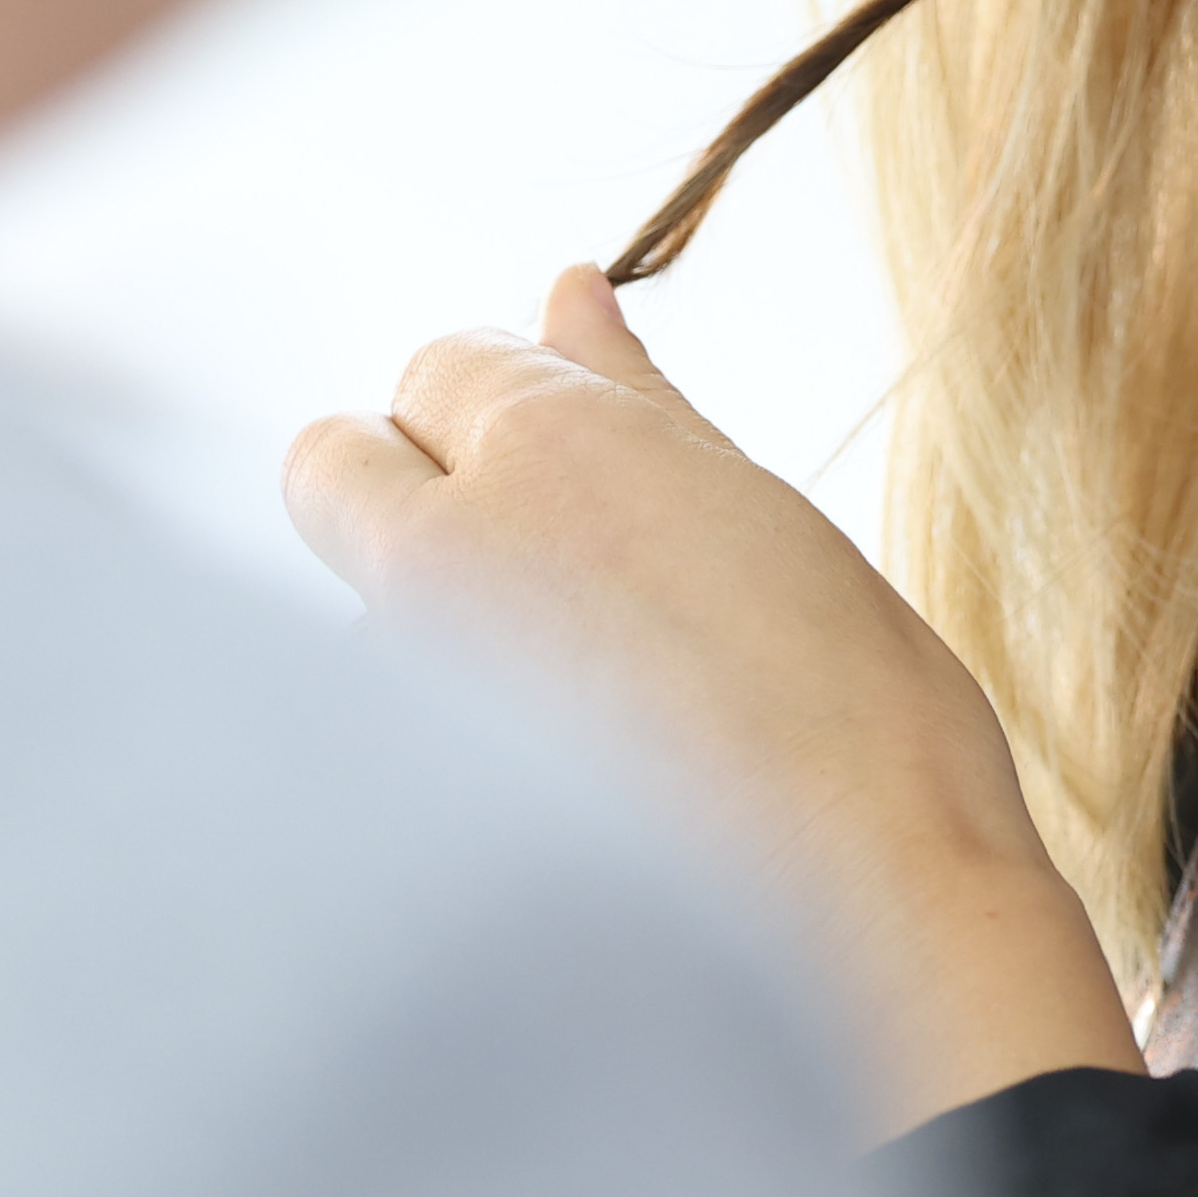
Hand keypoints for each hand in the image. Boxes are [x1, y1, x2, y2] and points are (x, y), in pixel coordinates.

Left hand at [285, 266, 1141, 1129]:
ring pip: (363, 607)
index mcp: (559, 445)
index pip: (437, 364)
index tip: (568, 472)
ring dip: (433, 632)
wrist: (866, 905)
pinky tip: (567, 787)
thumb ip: (633, 398)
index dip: (498, 411)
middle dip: (399, 485)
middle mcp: (453, 542)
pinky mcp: (402, 790)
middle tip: (530, 565)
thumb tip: (564, 291)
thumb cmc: (855, 706)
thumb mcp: (754, 510)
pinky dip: (443, 743)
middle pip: (331, 463)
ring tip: (588, 712)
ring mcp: (413, 675)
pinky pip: (385, 728)